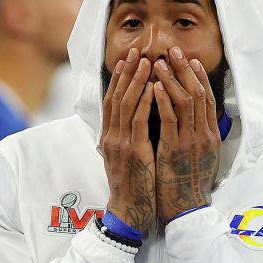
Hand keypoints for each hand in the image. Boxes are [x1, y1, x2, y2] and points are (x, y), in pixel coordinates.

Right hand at [100, 48, 156, 232]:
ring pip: (126, 104)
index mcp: (109, 138)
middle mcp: (111, 137)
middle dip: (127, 72)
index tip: (127, 59)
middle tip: (136, 50)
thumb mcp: (126, 158)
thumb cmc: (133, 187)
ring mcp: (120, 144)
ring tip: (146, 61)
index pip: (112, 101)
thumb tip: (134, 122)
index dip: (119, 78)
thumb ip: (127, 138)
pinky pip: (138, 121)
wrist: (129, 211)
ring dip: (136, 80)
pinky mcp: (133, 152)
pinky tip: (152, 87)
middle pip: (116, 97)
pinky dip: (145, 101)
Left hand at [153, 47, 219, 222]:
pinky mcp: (175, 150)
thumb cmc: (188, 185)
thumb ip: (197, 137)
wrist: (186, 210)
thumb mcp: (199, 158)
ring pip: (185, 102)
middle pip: (198, 93)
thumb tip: (193, 121)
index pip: (207, 99)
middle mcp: (204, 135)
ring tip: (159, 62)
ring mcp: (191, 142)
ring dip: (171, 79)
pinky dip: (162, 101)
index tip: (190, 60)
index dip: (199, 77)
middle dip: (185, 70)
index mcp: (210, 136)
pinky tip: (154, 86)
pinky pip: (170, 120)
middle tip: (173, 51)